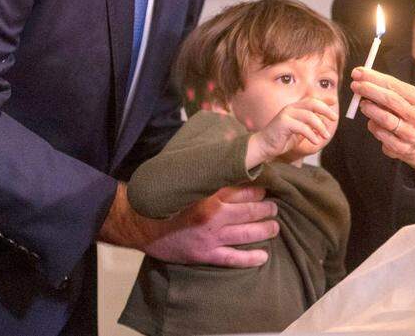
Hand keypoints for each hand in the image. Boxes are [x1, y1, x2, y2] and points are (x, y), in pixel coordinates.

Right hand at [100, 183, 278, 266]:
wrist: (140, 223)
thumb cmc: (165, 199)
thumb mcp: (187, 180)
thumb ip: (208, 173)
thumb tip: (227, 155)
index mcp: (208, 193)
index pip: (244, 189)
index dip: (260, 188)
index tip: (268, 186)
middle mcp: (212, 214)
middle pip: (251, 211)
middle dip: (267, 209)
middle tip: (275, 207)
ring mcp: (210, 237)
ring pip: (247, 233)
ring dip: (266, 230)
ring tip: (275, 227)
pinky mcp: (205, 255)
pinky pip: (233, 258)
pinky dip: (251, 258)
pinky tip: (264, 256)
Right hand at [246, 98, 334, 166]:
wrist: (264, 146)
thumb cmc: (281, 139)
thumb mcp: (299, 132)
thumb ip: (310, 126)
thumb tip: (324, 122)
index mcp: (294, 108)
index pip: (311, 100)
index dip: (323, 99)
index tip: (334, 100)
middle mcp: (290, 108)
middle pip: (312, 103)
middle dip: (325, 110)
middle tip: (334, 118)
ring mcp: (286, 114)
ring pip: (309, 116)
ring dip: (320, 126)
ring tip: (325, 136)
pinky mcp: (283, 123)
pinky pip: (302, 127)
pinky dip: (311, 135)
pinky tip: (315, 141)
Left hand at [351, 67, 414, 176]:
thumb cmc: (406, 114)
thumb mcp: (404, 99)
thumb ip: (387, 89)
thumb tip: (361, 76)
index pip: (394, 85)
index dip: (374, 78)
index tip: (358, 72)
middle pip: (391, 100)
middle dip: (369, 90)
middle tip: (355, 85)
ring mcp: (411, 134)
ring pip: (386, 119)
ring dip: (370, 109)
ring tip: (362, 104)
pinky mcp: (401, 148)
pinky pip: (382, 135)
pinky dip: (373, 126)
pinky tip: (371, 122)